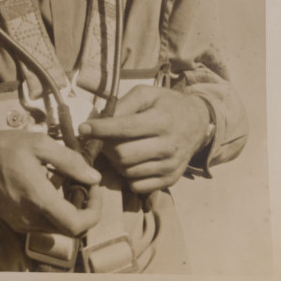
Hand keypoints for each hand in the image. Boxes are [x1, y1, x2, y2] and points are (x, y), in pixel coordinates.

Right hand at [0, 125, 101, 235]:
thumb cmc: (4, 148)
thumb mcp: (40, 144)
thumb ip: (70, 161)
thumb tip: (94, 177)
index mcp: (38, 199)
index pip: (76, 225)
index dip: (94, 211)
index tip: (95, 189)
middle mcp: (30, 218)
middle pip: (70, 228)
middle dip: (84, 208)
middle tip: (85, 183)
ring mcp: (21, 223)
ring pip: (58, 226)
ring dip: (69, 208)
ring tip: (66, 180)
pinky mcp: (15, 222)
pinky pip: (43, 223)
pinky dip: (54, 209)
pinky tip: (49, 185)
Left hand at [79, 86, 210, 193]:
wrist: (197, 122)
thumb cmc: (166, 104)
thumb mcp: (146, 94)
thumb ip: (123, 104)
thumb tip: (98, 119)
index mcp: (161, 120)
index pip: (124, 128)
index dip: (100, 129)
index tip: (83, 129)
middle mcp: (168, 146)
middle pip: (123, 154)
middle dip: (106, 147)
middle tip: (101, 139)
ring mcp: (170, 166)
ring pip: (128, 171)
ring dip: (115, 161)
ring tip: (117, 148)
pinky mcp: (170, 180)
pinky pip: (137, 185)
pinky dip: (127, 175)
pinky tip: (130, 160)